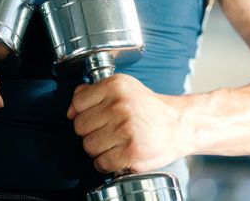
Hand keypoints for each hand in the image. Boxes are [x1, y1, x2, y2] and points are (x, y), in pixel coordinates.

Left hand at [67, 74, 185, 172]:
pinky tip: (117, 154)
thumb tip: (70, 110)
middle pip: (80, 127)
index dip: (81, 112)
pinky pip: (101, 163)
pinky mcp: (132, 152)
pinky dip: (106, 163)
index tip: (95, 115)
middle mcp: (120, 106)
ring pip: (88, 146)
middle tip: (107, 130)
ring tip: (114, 142)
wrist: (179, 125)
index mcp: (115, 86)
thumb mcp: (122, 88)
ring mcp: (126, 130)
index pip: (77, 103)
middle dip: (90, 131)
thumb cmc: (147, 108)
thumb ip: (92, 93)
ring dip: (98, 148)